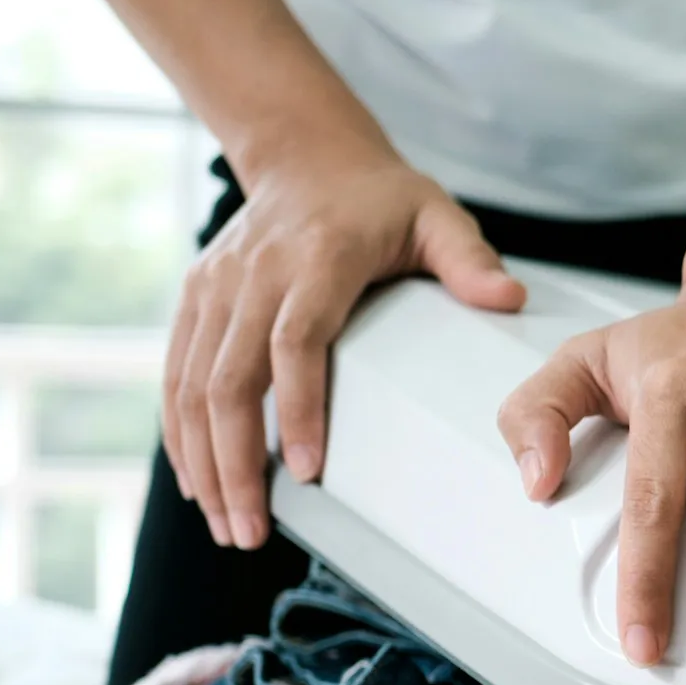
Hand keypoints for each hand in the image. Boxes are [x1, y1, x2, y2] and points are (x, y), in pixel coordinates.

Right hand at [163, 149, 525, 548]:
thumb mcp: (435, 214)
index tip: (304, 471)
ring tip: (229, 527)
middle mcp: (253, 275)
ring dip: (204, 463)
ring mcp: (215, 288)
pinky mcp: (194, 300)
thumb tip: (509, 298)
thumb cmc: (380, 198)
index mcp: (316, 258)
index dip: (295, 408)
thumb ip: (469, 258)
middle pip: (229, 379)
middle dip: (236, 463)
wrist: (303, 153)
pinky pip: (175, 375)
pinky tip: (200, 485)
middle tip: (254, 531)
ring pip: (191, 386)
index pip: (294, 342)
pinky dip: (181, 434)